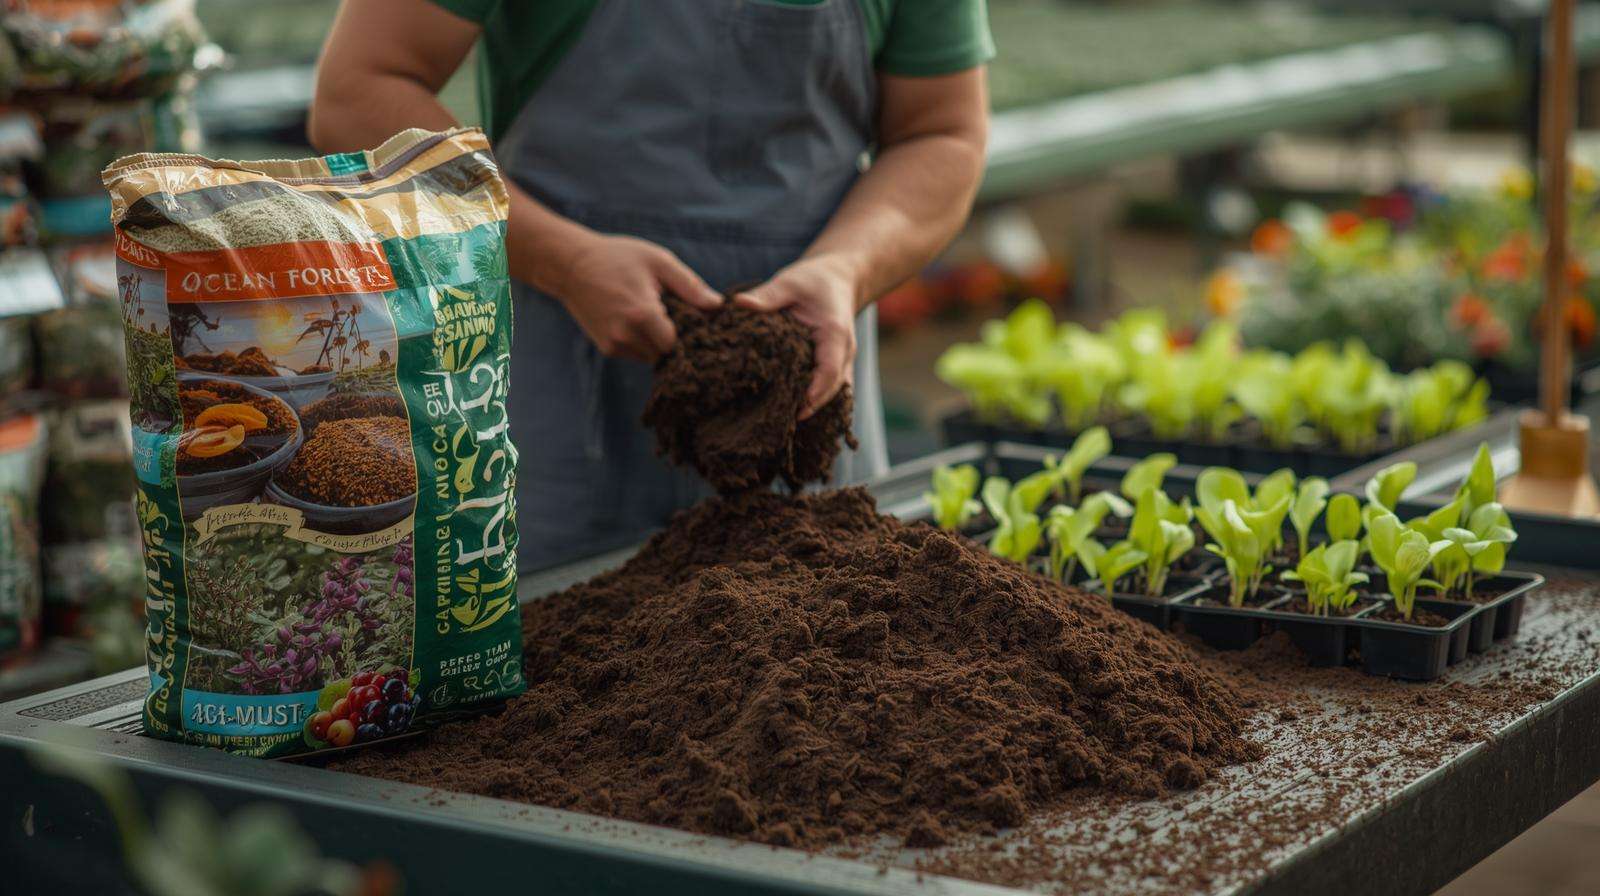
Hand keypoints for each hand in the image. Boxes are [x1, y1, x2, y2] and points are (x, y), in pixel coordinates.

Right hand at [553, 233, 721, 362]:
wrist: (571, 265)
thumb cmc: (618, 258)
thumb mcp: (658, 262)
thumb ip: (690, 286)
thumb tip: (718, 305)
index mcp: (643, 314)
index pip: (677, 342)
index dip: (685, 330)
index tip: (685, 314)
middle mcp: (626, 335)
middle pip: (666, 353)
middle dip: (671, 337)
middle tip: (669, 312)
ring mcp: (614, 344)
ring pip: (651, 356)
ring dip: (656, 341)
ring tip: (649, 312)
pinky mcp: (606, 348)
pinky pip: (636, 353)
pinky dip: (641, 341)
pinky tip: (634, 318)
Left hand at [735, 255, 859, 418]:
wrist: (839, 280)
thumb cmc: (814, 281)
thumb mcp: (789, 282)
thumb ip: (766, 296)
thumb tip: (738, 304)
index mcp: (835, 333)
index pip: (830, 369)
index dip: (816, 392)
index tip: (798, 410)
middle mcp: (845, 351)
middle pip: (834, 389)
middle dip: (812, 408)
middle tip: (782, 426)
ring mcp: (844, 362)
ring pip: (835, 394)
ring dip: (815, 409)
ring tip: (785, 427)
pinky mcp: (837, 367)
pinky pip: (830, 390)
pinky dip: (815, 403)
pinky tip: (791, 416)